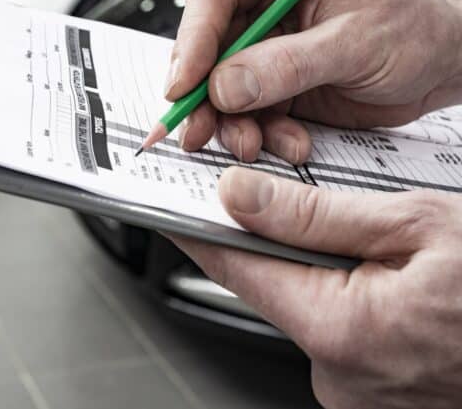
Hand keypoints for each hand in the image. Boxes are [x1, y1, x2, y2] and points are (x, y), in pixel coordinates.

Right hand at [168, 0, 461, 163]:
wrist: (441, 66)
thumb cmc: (415, 31)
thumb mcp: (356, 44)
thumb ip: (289, 65)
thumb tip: (226, 86)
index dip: (193, 42)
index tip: (185, 85)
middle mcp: (262, 1)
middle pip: (204, 46)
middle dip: (201, 94)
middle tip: (195, 130)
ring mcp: (263, 45)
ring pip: (217, 87)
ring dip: (230, 123)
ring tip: (253, 142)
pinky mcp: (269, 82)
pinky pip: (244, 112)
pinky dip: (260, 134)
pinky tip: (289, 141)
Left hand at [171, 167, 461, 408]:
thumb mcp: (417, 223)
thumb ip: (316, 215)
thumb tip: (239, 195)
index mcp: (343, 328)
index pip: (236, 267)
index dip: (197, 225)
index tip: (168, 197)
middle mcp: (339, 374)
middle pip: (274, 285)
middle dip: (282, 241)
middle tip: (312, 203)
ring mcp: (358, 391)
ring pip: (310, 304)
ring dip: (326, 269)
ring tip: (383, 249)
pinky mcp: (375, 392)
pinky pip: (340, 328)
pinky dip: (350, 296)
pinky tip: (391, 281)